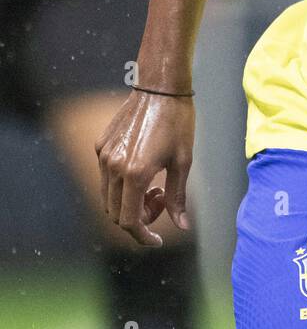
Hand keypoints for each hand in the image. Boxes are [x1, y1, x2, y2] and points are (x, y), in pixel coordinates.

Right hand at [94, 90, 194, 246]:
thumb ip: (177, 198)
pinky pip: (106, 178)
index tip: (157, 240)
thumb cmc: (178, 123)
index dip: (143, 236)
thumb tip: (181, 225)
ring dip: (130, 202)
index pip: (130, 221)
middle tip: (161, 202)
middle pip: (116, 213)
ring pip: (109, 197)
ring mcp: (104, 156)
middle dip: (139, 219)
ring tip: (154, 186)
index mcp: (135, 174)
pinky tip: (143, 171)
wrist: (160, 88)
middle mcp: (113, 167)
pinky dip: (122, 186)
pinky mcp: (101, 146)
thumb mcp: (184, 162)